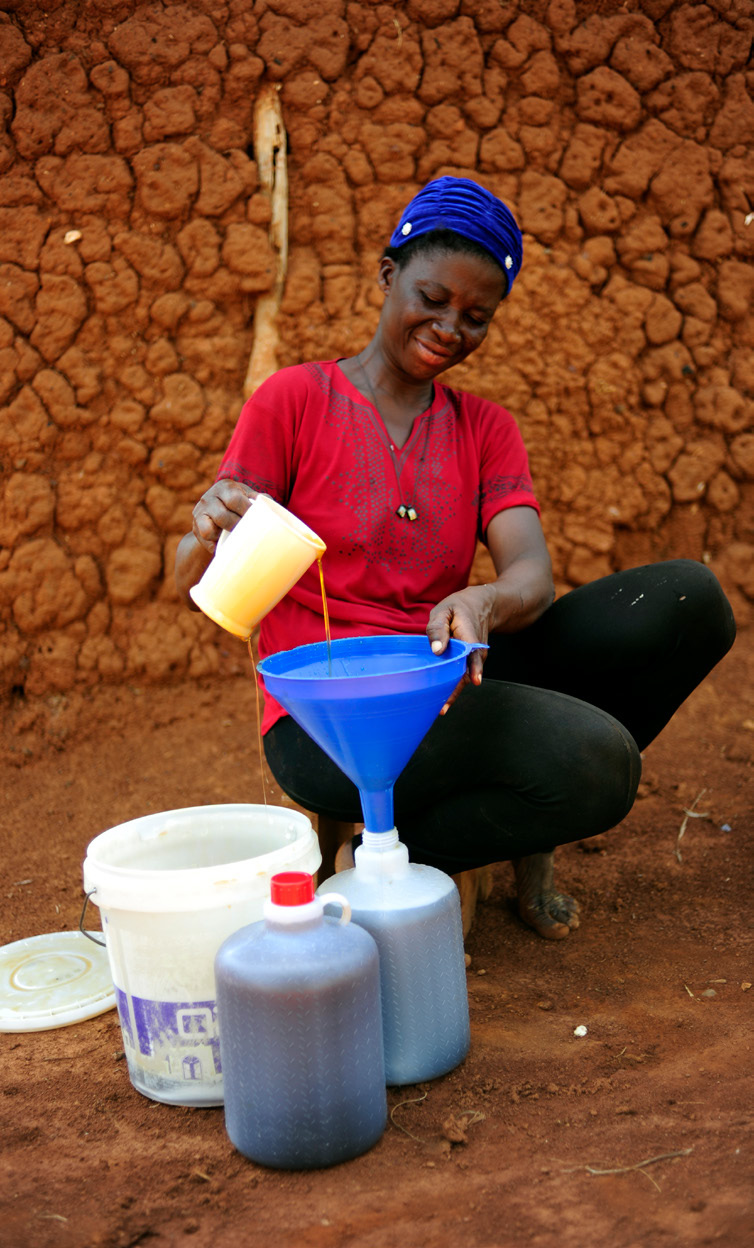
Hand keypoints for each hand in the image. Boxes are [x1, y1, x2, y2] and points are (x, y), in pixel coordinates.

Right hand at [191, 480, 257, 553]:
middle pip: (223, 517)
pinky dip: (215, 545)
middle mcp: (208, 497)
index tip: (256, 521)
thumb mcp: (248, 497)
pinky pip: (205, 540)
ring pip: (210, 531)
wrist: (217, 516)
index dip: (247, 512)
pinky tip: (225, 543)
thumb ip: (258, 498)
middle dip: (237, 527)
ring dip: (225, 536)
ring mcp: (199, 512)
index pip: (235, 499)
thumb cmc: (238, 505)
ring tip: (237, 537)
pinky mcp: (195, 527)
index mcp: (225, 487)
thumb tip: (264, 502)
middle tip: (249, 533)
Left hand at [426, 585, 494, 713]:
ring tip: (441, 709)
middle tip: (442, 708)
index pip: (473, 655)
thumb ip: (438, 628)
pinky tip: (442, 699)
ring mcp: (474, 658)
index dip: (473, 669)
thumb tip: (437, 650)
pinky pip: (462, 675)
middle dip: (456, 691)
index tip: (474, 681)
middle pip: (467, 673)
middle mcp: (476, 651)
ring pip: (464, 678)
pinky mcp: (469, 662)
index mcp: (469, 637)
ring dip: (454, 693)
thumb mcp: (444, 611)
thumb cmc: (458, 608)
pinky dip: (453, 687)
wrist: (480, 606)